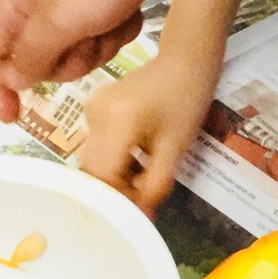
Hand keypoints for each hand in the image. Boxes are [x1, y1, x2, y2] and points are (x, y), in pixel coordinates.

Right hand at [0, 0, 179, 121]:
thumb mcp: (57, 19)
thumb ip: (30, 54)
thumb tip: (11, 79)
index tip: (13, 116)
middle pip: (38, 56)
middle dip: (65, 60)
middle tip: (85, 43)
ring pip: (77, 50)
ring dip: (97, 46)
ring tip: (113, 22)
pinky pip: (106, 34)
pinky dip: (119, 30)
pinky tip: (132, 13)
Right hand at [76, 49, 220, 213]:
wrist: (185, 61)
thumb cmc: (187, 101)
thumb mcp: (175, 149)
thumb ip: (154, 185)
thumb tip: (140, 217)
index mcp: (115, 122)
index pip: (101, 175)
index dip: (115, 199)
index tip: (135, 215)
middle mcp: (93, 115)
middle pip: (92, 169)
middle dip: (114, 191)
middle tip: (140, 204)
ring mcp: (90, 109)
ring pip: (94, 159)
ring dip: (114, 177)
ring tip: (142, 184)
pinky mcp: (93, 108)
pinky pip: (97, 144)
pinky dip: (113, 160)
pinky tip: (136, 164)